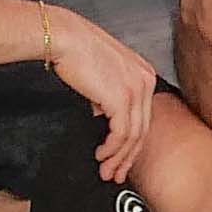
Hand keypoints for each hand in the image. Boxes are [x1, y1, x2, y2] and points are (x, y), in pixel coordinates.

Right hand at [38, 4, 160, 180]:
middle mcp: (146, 81)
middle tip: (116, 174)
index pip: (144, 117)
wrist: (65, 38)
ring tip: (106, 171)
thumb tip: (103, 115)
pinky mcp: (122, 98)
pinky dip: (111, 149)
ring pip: (133, 136)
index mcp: (144, 74)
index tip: (123, 159)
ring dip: (118, 158)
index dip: (133, 142)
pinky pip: (121, 133)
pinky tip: (101, 155)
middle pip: (142, 129)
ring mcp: (136, 90)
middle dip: (127, 157)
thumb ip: (110, 94)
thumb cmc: (78, 50)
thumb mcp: (104, 73)